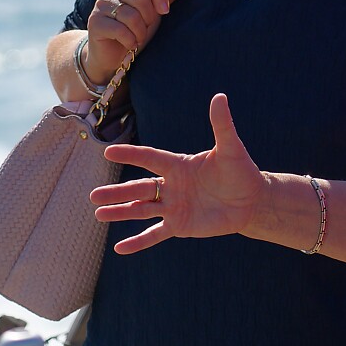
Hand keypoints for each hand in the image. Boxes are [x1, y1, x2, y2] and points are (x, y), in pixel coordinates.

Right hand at [83, 0, 186, 84]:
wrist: (112, 55)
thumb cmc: (135, 30)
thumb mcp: (154, 13)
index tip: (165, 11)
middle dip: (149, 18)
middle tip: (146, 28)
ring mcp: (101, 4)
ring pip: (131, 15)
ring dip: (140, 32)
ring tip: (138, 38)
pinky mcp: (94, 22)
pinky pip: (120, 30)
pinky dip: (130, 41)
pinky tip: (130, 45)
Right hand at [93, 94, 264, 253]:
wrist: (251, 201)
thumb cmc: (241, 171)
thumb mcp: (231, 148)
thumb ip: (222, 125)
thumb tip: (220, 96)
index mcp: (178, 165)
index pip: (149, 158)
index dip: (130, 154)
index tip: (108, 151)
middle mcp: (171, 186)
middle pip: (139, 188)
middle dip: (117, 193)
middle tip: (93, 195)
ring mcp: (174, 207)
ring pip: (141, 210)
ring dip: (121, 213)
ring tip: (99, 214)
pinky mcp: (180, 226)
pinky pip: (155, 234)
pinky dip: (139, 242)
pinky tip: (120, 248)